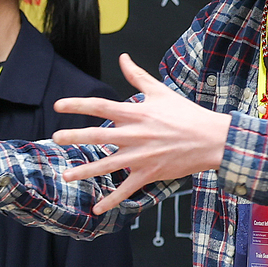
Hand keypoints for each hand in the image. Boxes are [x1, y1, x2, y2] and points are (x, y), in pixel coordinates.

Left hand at [50, 53, 232, 213]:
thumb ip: (137, 76)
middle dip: (74, 137)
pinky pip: (126, 189)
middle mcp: (135, 134)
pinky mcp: (149, 173)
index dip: (78, 105)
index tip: (58, 105)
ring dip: (85, 171)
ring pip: (107, 165)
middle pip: (98, 136)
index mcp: (136, 113)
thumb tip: (122, 57)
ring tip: (66, 175)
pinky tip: (97, 209)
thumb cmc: (186, 114)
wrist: (212, 139)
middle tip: (55, 138)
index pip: (101, 106)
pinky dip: (111, 201)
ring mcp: (141, 156)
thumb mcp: (161, 91)